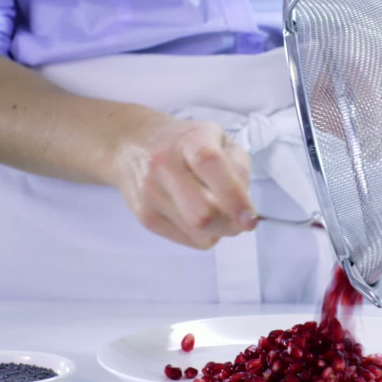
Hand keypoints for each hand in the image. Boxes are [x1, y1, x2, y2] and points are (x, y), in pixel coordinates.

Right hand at [112, 112, 256, 248]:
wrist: (131, 143)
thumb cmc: (186, 143)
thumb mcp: (219, 140)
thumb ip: (238, 169)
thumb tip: (244, 211)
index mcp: (190, 140)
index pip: (210, 164)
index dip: (234, 195)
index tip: (250, 217)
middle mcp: (164, 164)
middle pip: (202, 213)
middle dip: (231, 224)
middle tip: (240, 219)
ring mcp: (150, 193)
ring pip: (198, 233)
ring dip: (218, 231)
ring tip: (214, 210)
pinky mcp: (144, 216)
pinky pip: (187, 241)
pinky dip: (202, 234)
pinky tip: (196, 214)